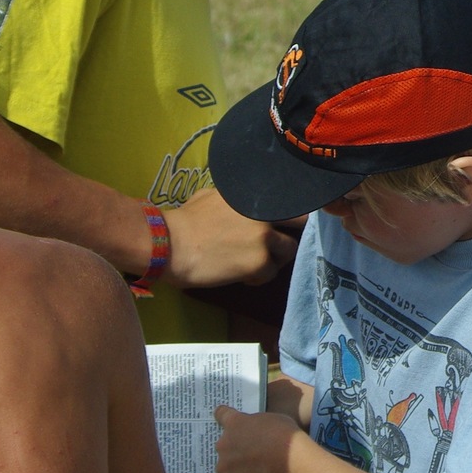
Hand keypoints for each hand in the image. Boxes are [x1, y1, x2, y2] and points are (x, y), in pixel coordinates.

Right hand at [162, 187, 299, 287]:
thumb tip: (241, 202)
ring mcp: (265, 237)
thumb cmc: (185, 220)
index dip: (292, 213)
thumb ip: (236, 199)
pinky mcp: (260, 262)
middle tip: (275, 244)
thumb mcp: (213, 196)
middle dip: (291, 232)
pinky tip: (239, 274)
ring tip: (251, 262)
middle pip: (301, 224)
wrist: (170, 245)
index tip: (287, 221)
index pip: (292, 200)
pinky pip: (270, 273)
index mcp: (256, 195)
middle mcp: (266, 212)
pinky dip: (257, 277)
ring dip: (273, 258)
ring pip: (288, 252)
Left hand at [187, 404, 297, 472]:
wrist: (284, 454)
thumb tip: (264, 442)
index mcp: (235, 423)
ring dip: (239, 472)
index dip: (224, 417)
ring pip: (227, 471)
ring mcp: (225, 468)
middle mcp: (224, 444)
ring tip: (263, 472)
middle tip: (261, 452)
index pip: (223, 415)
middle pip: (226, 447)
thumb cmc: (284, 433)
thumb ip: (263, 429)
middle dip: (239, 450)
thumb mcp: (274, 420)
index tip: (221, 416)